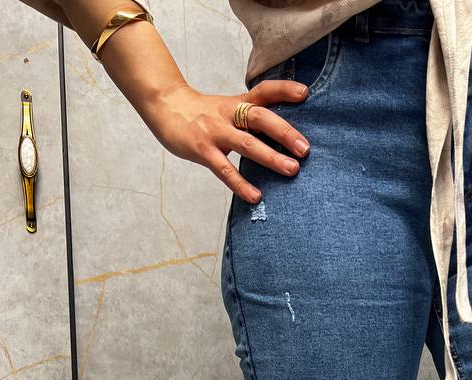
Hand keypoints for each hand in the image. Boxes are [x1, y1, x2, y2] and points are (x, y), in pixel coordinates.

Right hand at [143, 80, 312, 202]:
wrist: (165, 108)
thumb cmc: (204, 113)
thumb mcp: (229, 109)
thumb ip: (252, 119)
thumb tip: (285, 136)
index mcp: (238, 103)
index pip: (263, 91)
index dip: (283, 90)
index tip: (305, 93)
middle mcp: (229, 114)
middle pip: (259, 117)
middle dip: (284, 132)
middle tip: (305, 149)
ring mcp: (215, 132)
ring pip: (246, 144)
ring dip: (271, 157)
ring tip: (291, 170)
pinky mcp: (202, 150)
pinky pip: (224, 170)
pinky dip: (241, 184)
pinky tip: (255, 197)